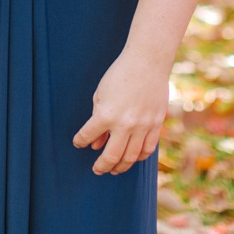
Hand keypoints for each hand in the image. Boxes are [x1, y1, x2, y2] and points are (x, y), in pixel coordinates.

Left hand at [72, 48, 169, 174]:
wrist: (147, 63)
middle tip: (97, 170)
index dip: (80, 141)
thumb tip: (97, 143)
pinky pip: (148, 149)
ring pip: (131, 157)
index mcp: (106, 115)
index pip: (88, 136)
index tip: (78, 143)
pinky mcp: (156, 125)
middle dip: (102, 166)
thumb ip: (97, 119)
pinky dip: (139, 157)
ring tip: (114, 169)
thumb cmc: (119, 75)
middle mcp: (125, 125)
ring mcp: (143, 127)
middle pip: (112, 156)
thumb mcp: (101, 94)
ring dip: (121, 166)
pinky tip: (132, 158)